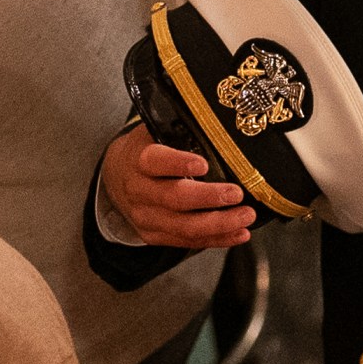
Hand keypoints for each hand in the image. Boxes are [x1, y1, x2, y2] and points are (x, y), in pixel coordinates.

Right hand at [102, 120, 252, 249]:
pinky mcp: (154, 235)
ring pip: (183, 227)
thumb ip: (179, 129)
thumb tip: (219, 122)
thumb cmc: (146, 150)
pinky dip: (217, 239)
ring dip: (219, 224)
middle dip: (208, 198)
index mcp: (138, 159)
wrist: (116, 176)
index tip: (203, 164)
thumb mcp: (154, 132)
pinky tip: (239, 233)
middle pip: (173, 198)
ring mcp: (145, 217)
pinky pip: (188, 241)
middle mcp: (138, 191)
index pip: (155, 161)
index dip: (178, 163)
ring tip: (246, 216)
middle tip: (236, 194)